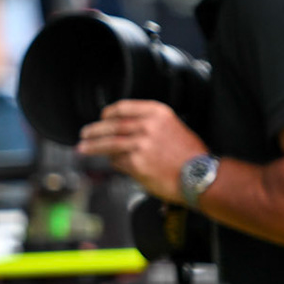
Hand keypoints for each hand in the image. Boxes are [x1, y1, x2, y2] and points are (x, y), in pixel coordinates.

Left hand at [77, 99, 204, 203]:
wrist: (200, 175)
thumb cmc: (190, 154)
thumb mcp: (173, 127)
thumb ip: (149, 123)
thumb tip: (124, 127)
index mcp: (157, 113)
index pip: (123, 107)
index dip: (108, 113)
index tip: (102, 117)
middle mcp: (147, 126)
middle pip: (112, 125)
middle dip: (94, 130)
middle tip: (84, 133)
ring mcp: (140, 144)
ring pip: (109, 143)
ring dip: (92, 146)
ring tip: (83, 148)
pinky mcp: (135, 163)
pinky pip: (117, 161)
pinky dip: (114, 162)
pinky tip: (114, 163)